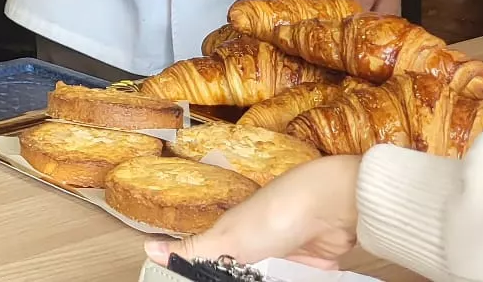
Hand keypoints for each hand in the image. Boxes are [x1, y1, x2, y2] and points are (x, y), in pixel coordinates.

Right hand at [145, 154, 361, 271]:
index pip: (210, 261)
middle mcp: (256, 244)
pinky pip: (299, 280)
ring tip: (275, 275)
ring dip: (275, 279)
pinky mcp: (312, 264)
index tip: (210, 277)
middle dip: (245, 275)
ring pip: (271, 277)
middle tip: (250, 276)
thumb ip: (192, 250)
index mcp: (230, 236)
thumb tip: (148, 250)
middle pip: (244, 272)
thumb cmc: (275, 214)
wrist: (333, 207)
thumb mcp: (226, 238)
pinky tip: (293, 281)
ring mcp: (284, 253)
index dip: (207, 272)